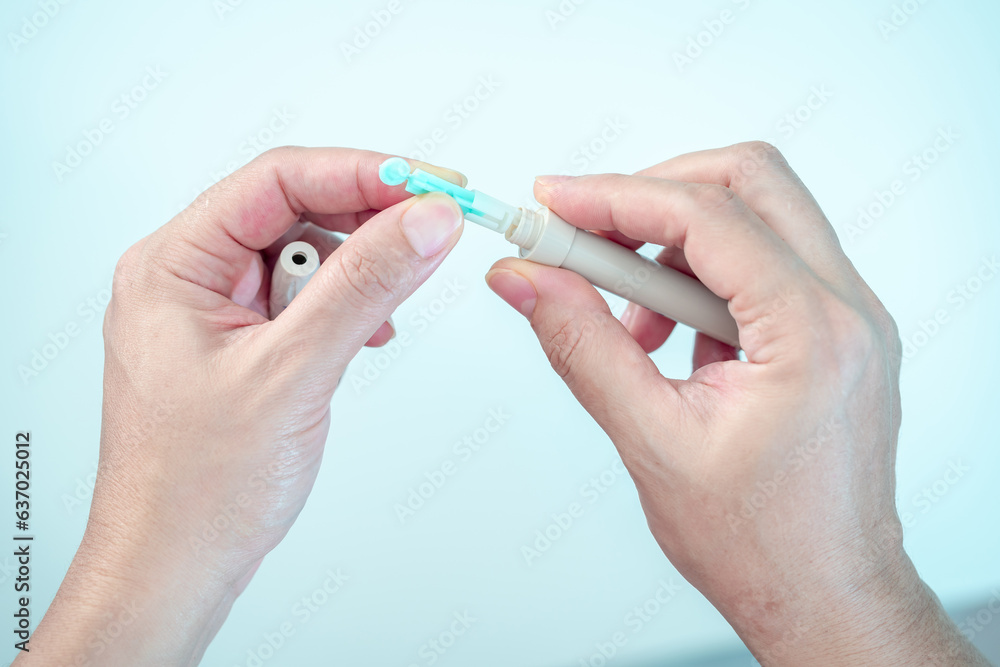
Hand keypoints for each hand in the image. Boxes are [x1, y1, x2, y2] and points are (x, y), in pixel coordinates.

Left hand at [20, 147, 465, 665]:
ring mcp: (218, 312)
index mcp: (174, 265)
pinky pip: (307, 300)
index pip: (277, 182)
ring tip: (382, 315)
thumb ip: (364, 287)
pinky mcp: (246, 344)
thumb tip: (422, 220)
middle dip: (366, 224)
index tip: (427, 184)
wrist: (178, 566)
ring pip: (307, 257)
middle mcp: (191, 278)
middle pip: (294, 212)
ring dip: (357, 276)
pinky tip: (366, 336)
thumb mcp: (292, 373)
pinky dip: (346, 311)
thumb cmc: (198, 488)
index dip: (359, 174)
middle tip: (433, 230)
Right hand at [486, 142, 987, 665]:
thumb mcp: (651, 441)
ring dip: (678, 241)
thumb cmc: (761, 544)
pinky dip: (704, 277)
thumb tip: (526, 279)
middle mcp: (848, 310)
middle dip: (657, 192)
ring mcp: (850, 318)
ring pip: (761, 216)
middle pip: (752, 181)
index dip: (615, 197)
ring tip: (629, 316)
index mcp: (812, 333)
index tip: (554, 204)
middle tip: (589, 228)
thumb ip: (581, 345)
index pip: (706, 217)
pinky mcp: (836, 333)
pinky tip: (667, 338)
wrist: (826, 596)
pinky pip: (767, 264)